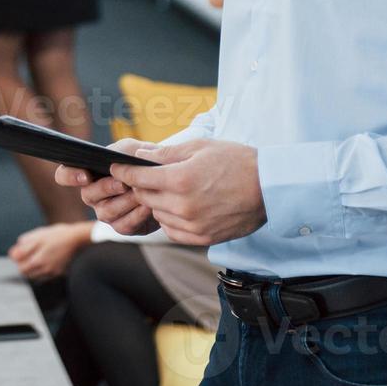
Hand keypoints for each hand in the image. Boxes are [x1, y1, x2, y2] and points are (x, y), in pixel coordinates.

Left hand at [8, 222, 91, 280]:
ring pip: (36, 275)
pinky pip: (47, 275)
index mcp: (37, 261)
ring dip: (33, 268)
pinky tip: (47, 260)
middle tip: (27, 254)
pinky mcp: (60, 272)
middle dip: (25, 264)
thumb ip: (24, 246)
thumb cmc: (59, 235)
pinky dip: (43, 270)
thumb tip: (13, 253)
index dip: (18, 260)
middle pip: (27, 274)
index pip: (20, 268)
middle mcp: (44, 270)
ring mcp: (53, 272)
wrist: (79, 239)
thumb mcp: (39, 236)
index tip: (19, 252)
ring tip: (38, 256)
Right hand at [56, 138, 157, 235]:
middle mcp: (93, 195)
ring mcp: (106, 212)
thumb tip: (119, 160)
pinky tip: (148, 206)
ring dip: (125, 201)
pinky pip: (124, 225)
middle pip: (87, 196)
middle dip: (106, 188)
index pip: (64, 175)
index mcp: (88, 173)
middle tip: (123, 183)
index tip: (85, 176)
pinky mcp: (123, 226)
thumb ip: (123, 150)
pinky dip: (137, 215)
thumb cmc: (141, 161)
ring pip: (107, 212)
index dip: (69, 176)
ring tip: (140, 192)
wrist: (164, 180)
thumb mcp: (133, 149)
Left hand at [109, 139, 265, 245]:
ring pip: (157, 215)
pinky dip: (169, 219)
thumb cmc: (237, 161)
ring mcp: (193, 225)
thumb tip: (140, 156)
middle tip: (143, 177)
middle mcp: (183, 206)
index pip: (138, 178)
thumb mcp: (200, 147)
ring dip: (156, 203)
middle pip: (145, 197)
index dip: (124, 172)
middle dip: (141, 186)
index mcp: (181, 180)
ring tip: (168, 190)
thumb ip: (166, 154)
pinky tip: (179, 207)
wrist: (269, 188)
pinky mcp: (202, 238)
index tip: (116, 168)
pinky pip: (172, 231)